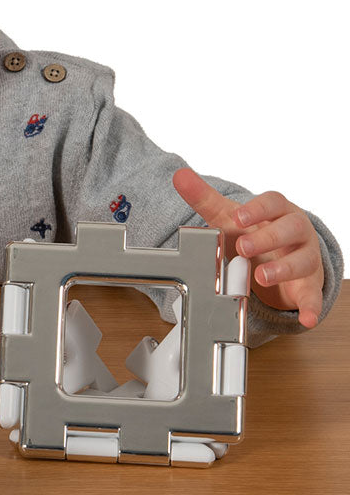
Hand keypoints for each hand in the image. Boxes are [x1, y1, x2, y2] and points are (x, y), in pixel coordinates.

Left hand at [172, 168, 323, 327]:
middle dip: (267, 238)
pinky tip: (307, 319)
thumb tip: (179, 175)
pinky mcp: (308, 285)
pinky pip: (314, 296)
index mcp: (278, 211)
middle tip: (243, 248)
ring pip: (303, 260)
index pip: (274, 203)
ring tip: (260, 276)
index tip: (238, 217)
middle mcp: (296, 232)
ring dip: (283, 269)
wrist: (277, 257)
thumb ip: (204, 197)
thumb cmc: (253, 232)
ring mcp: (305, 258)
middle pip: (290, 229)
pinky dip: (312, 307)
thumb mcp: (227, 216)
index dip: (257, 209)